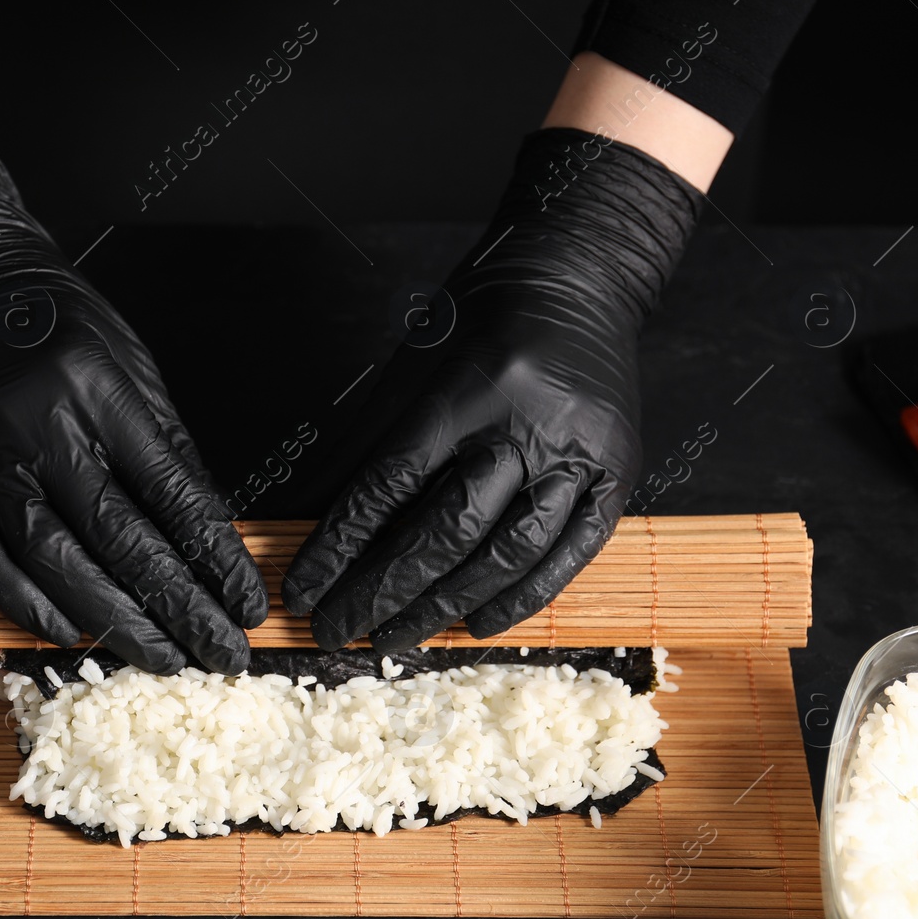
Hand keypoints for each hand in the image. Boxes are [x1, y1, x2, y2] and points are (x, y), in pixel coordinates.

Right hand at [0, 104, 266, 673]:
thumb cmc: (48, 315)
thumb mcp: (127, 359)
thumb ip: (164, 442)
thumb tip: (207, 526)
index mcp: (100, 391)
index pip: (173, 495)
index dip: (216, 560)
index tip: (247, 604)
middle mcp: (41, 427)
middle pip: (122, 540)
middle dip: (179, 607)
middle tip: (219, 653)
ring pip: (55, 561)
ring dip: (115, 621)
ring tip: (162, 658)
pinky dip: (25, 604)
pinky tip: (69, 633)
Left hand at [283, 128, 702, 650]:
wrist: (580, 278)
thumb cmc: (480, 322)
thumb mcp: (409, 366)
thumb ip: (360, 444)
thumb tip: (298, 513)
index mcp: (465, 389)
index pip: (389, 485)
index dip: (340, 546)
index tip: (305, 591)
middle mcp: (527, 424)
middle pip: (447, 530)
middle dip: (383, 591)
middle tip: (339, 632)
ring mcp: (580, 453)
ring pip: (506, 552)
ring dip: (443, 607)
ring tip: (394, 641)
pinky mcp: (619, 473)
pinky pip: (570, 553)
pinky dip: (524, 597)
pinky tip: (480, 626)